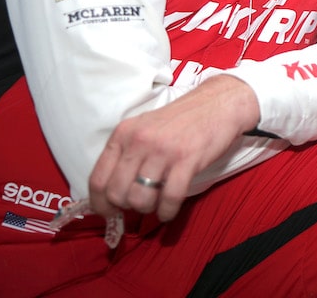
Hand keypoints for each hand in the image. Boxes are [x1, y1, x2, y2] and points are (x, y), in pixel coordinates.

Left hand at [87, 75, 259, 221]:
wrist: (218, 104)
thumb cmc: (182, 120)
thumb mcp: (144, 128)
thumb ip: (127, 154)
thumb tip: (112, 193)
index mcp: (124, 133)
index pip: (98, 179)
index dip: (100, 203)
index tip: (108, 212)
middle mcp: (140, 141)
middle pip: (117, 193)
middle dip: (127, 206)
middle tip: (140, 202)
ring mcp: (163, 150)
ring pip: (141, 199)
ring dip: (148, 208)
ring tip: (157, 202)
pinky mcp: (187, 160)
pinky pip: (169, 198)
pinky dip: (167, 212)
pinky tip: (169, 210)